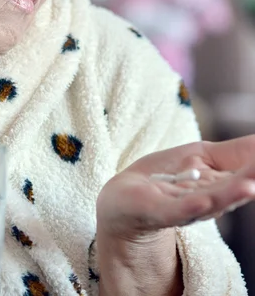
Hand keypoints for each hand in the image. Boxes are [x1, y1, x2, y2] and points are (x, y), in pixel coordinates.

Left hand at [97, 135, 254, 239]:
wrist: (121, 201)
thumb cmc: (166, 178)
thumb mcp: (204, 157)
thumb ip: (239, 152)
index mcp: (223, 184)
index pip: (249, 172)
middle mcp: (210, 199)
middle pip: (236, 188)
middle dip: (251, 180)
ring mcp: (184, 206)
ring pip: (212, 200)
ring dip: (231, 194)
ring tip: (250, 185)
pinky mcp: (158, 211)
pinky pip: (177, 210)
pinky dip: (192, 206)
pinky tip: (205, 200)